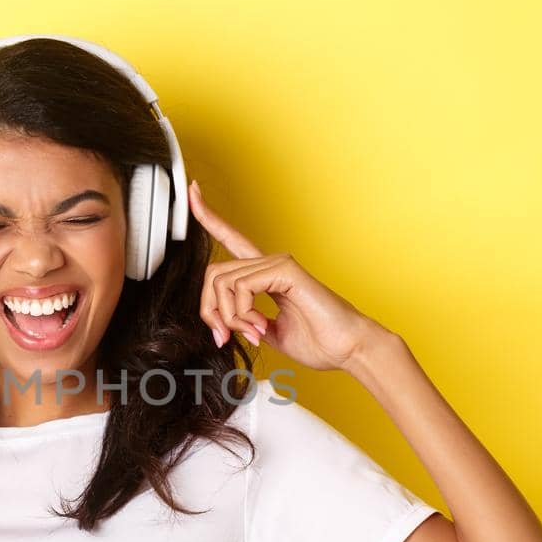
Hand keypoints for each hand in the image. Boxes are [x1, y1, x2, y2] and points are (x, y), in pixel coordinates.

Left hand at [188, 180, 386, 371]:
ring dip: (230, 317)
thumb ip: (244, 321)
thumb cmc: (320, 342)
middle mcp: (271, 264)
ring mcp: (279, 264)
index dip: (208, 216)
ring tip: (254, 333)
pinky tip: (260, 325)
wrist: (348, 349)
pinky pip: (241, 286)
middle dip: (209, 310)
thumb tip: (224, 323)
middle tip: (225, 336)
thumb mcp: (268, 332)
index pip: (231, 239)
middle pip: (213, 273)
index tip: (192, 192)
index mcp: (266, 275)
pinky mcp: (286, 270)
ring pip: (223, 282)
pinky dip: (242, 312)